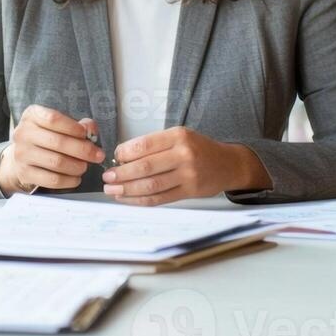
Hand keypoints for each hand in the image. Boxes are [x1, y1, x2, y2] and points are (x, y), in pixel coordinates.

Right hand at [0, 105, 102, 195]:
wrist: (23, 156)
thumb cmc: (47, 137)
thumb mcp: (60, 124)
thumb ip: (79, 125)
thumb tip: (91, 131)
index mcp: (32, 116)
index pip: (53, 119)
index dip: (73, 128)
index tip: (87, 134)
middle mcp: (23, 133)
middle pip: (58, 142)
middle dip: (83, 150)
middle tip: (97, 155)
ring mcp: (21, 154)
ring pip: (56, 162)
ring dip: (77, 166)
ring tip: (85, 166)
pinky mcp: (24, 173)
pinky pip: (52, 180)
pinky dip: (69, 180)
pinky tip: (76, 178)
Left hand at [101, 126, 269, 205]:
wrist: (228, 164)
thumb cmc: (199, 148)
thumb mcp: (180, 136)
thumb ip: (156, 145)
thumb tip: (124, 157)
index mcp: (178, 136)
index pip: (144, 144)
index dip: (124, 153)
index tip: (114, 157)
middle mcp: (183, 154)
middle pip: (145, 167)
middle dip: (121, 174)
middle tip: (107, 177)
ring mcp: (188, 175)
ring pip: (151, 185)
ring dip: (127, 189)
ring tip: (112, 190)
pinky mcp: (189, 192)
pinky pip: (160, 198)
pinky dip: (140, 200)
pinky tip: (128, 198)